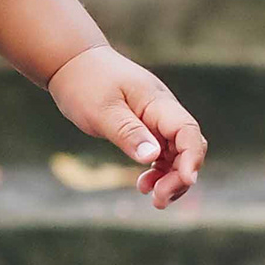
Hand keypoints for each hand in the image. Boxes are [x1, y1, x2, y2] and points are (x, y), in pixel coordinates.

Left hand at [48, 44, 205, 206]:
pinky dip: (158, 171)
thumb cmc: (85, 83)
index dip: (192, 157)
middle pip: (188, 147)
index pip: (187, 131)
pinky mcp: (146, 128)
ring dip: (171, 178)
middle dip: (181, 176)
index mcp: (157, 102)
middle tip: (158, 200)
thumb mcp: (102, 111)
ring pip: (178, 154)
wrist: (72, 64)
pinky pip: (162, 154)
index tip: (186, 180)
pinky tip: (144, 184)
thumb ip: (127, 132)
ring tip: (154, 199)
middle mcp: (163, 111)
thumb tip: (152, 156)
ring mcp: (157, 120)